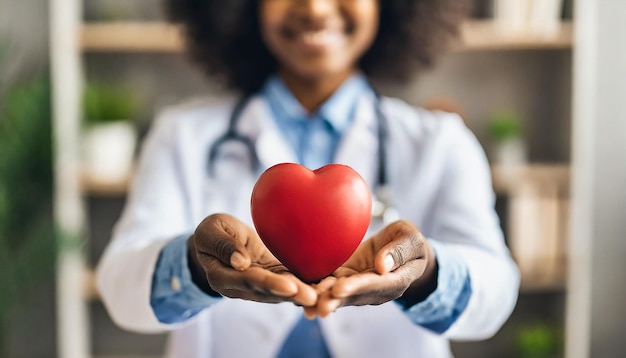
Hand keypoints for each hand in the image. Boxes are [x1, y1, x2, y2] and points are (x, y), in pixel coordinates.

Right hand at [188, 213, 316, 305]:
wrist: (218, 240)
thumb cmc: (211, 232)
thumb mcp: (210, 232)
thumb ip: (224, 246)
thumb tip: (241, 263)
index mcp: (224, 277)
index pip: (250, 281)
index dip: (270, 284)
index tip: (289, 286)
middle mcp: (243, 288)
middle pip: (270, 292)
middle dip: (292, 294)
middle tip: (313, 296)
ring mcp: (260, 285)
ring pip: (284, 291)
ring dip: (304, 293)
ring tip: (325, 294)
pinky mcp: (273, 277)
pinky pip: (291, 281)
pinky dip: (308, 283)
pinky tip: (327, 283)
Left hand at [307, 220, 436, 317]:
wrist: (401, 248)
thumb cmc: (410, 243)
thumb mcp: (410, 240)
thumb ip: (399, 251)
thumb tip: (383, 265)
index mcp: (392, 282)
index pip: (373, 285)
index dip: (356, 287)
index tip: (340, 288)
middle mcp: (372, 289)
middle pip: (351, 296)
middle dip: (333, 300)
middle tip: (316, 306)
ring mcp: (356, 285)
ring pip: (335, 292)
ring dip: (319, 297)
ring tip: (301, 301)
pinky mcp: (344, 277)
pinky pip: (327, 281)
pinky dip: (312, 284)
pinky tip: (294, 286)